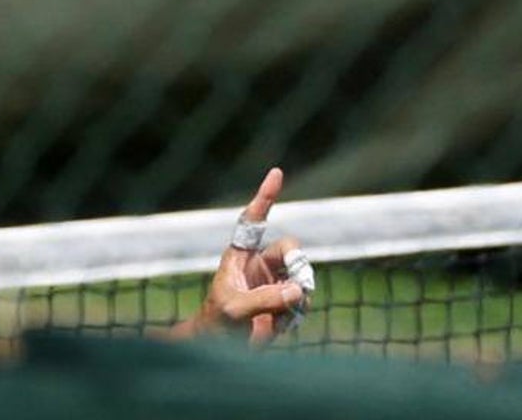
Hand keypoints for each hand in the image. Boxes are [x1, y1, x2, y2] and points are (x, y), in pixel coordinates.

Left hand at [171, 167, 306, 343]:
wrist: (220, 350)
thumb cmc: (217, 323)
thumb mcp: (235, 310)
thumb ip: (265, 300)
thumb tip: (299, 291)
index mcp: (240, 256)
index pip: (253, 221)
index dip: (265, 196)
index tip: (276, 172)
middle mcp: (259, 265)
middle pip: (290, 248)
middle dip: (298, 262)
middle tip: (300, 284)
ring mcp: (274, 282)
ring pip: (302, 276)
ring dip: (298, 296)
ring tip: (277, 317)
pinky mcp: (285, 302)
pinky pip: (304, 300)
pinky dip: (297, 313)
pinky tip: (279, 326)